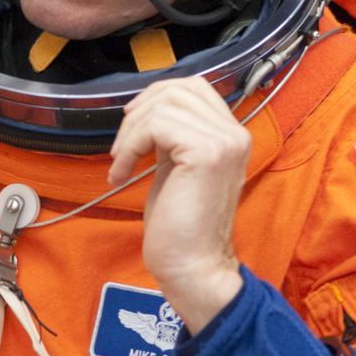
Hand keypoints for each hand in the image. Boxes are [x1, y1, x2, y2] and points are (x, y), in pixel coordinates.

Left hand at [108, 76, 249, 333]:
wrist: (193, 267)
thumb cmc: (181, 227)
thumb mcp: (177, 167)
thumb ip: (174, 136)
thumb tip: (147, 110)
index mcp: (231, 135)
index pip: (194, 88)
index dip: (156, 98)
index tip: (132, 126)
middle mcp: (235, 133)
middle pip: (179, 88)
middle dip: (140, 111)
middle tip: (121, 146)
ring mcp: (224, 142)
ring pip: (165, 104)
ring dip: (131, 132)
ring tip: (121, 162)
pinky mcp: (206, 153)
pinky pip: (156, 126)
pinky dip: (130, 146)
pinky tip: (122, 173)